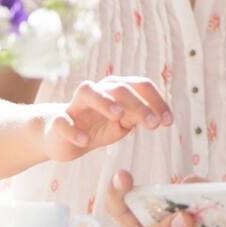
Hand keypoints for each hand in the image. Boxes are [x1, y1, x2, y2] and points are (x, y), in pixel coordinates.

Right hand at [42, 77, 171, 162]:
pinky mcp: (58, 121)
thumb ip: (139, 117)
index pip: (141, 86)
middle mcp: (97, 91)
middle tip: (153, 124)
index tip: (168, 122)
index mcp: (117, 89)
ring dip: (104, 101)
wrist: (63, 137)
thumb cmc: (99, 126)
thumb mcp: (124, 123)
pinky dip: (73, 129)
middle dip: (139, 105)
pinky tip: (85, 141)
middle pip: (119, 88)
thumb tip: (158, 118)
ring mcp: (75, 105)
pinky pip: (62, 120)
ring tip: (119, 116)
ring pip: (87, 91)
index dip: (157, 101)